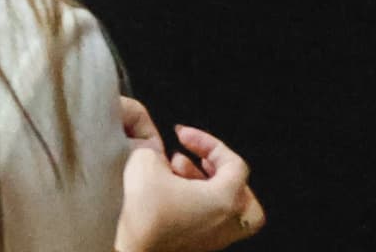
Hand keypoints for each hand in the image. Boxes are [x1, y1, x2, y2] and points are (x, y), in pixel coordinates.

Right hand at [114, 101, 261, 250]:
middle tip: (203, 161)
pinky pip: (211, 223)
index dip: (207, 142)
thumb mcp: (145, 161)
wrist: (130, 249)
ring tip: (177, 172)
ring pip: (228, 211)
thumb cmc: (144, 214)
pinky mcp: (197, 247)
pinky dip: (198, 205)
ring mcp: (214, 239)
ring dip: (208, 188)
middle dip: (223, 173)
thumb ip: (155, 148)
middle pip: (245, 195)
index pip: (233, 163)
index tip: (183, 135)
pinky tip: (171, 194)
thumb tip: (156, 152)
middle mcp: (226, 222)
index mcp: (225, 200)